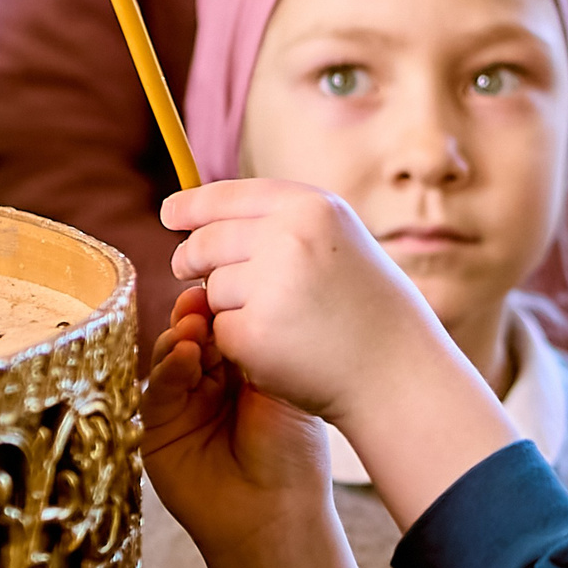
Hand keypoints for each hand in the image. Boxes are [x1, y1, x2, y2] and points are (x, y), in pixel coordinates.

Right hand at [141, 281, 380, 567]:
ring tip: (198, 325)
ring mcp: (181, 402)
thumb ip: (260, 345)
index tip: (234, 279)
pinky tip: (186, 356)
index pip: (227, 319)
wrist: (277, 512)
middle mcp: (209, 379)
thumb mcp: (283, 385)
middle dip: (200, 310)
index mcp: (243, 365)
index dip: (227, 300)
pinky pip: (155, 389)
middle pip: (193, 329)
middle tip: (209, 296)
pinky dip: (168, 368)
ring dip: (181, 335)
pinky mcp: (156, 428)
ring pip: (170, 353)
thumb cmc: (292, 450)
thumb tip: (246, 291)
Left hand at [164, 178, 441, 424]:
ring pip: (210, 291)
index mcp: (311, 207)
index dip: (192, 206)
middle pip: (204, 243)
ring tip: (280, 322)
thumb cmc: (369, 308)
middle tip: (186, 269)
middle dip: (191, 259)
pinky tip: (278, 349)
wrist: (398, 370)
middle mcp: (288, 238)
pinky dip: (238, 344)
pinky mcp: (255, 333)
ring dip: (229, 307)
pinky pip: (219, 331)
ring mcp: (270, 285)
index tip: (169, 213)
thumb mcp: (338, 243)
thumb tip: (203, 216)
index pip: (228, 196)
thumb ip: (283, 223)